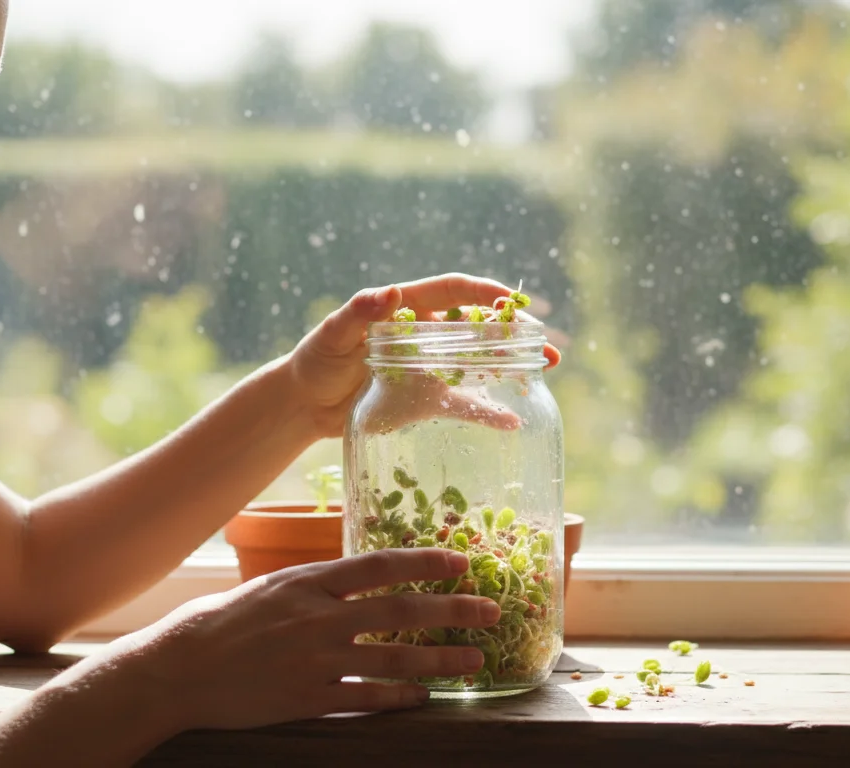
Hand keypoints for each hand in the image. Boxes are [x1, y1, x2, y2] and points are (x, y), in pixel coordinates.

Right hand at [117, 548, 500, 731]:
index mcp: (309, 581)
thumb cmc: (223, 622)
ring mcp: (315, 660)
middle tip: (491, 611)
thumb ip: (318, 584)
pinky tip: (425, 699)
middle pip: (402, 611)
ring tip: (476, 660)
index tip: (461, 560)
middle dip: (454, 610)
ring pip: (395, 658)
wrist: (179, 667)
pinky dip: (401, 698)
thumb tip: (361, 579)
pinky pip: (367, 697)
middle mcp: (319, 617)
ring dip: (442, 660)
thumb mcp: (271, 587)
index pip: (381, 565)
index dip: (426, 561)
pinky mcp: (307, 699)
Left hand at [288, 273, 561, 436]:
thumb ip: (357, 314)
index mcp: (407, 308)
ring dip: (512, 365)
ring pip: (478, 362)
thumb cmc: (315, 360)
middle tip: (545, 343)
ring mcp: (429, 367)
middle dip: (513, 331)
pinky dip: (487, 411)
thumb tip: (387, 294)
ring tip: (544, 372)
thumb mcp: (332, 335)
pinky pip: (462, 403)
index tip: (513, 302)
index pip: (454, 291)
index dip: (485, 293)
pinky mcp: (425, 398)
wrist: (304, 403)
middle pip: (478, 325)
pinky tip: (512, 422)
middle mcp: (425, 334)